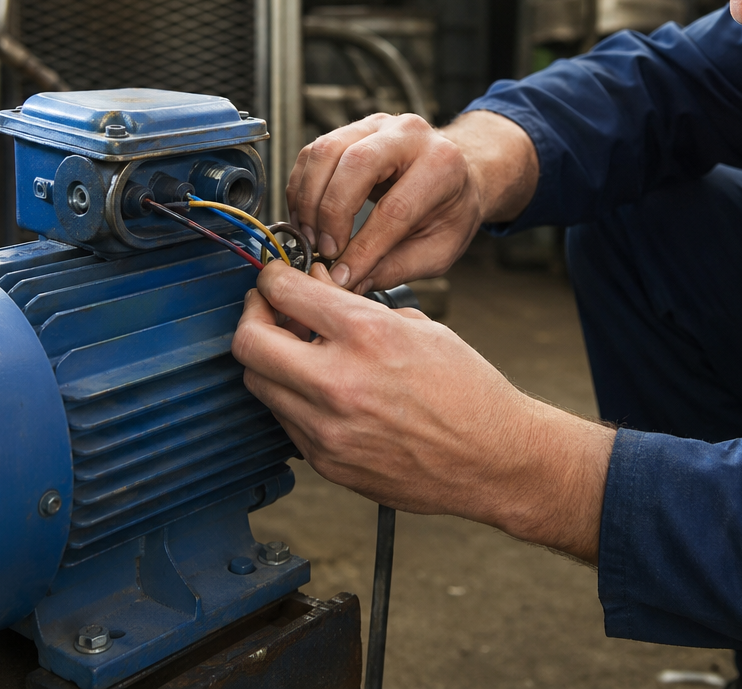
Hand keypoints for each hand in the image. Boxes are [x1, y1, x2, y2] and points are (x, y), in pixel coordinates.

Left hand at [233, 262, 613, 561]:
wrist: (493, 458)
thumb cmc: (467, 391)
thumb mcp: (419, 326)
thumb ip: (357, 307)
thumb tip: (314, 290)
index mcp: (366, 335)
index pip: (282, 292)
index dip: (271, 279)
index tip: (274, 280)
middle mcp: (338, 382)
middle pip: (248, 342)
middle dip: (253, 318)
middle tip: (269, 312)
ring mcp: (327, 429)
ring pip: (258, 384)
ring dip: (269, 361)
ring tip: (297, 352)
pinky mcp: (327, 462)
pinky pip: (284, 421)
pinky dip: (292, 398)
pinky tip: (319, 390)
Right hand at [286, 111, 537, 293]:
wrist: (456, 174)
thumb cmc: (450, 211)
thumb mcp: (439, 249)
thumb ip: (395, 268)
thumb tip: (349, 285)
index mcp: (442, 165)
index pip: (394, 208)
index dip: (363, 246)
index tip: (344, 274)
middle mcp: (409, 134)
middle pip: (355, 165)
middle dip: (331, 214)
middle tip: (325, 251)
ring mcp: (377, 125)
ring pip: (325, 152)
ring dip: (309, 200)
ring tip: (311, 237)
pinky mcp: (351, 129)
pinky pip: (313, 153)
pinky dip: (301, 188)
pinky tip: (307, 217)